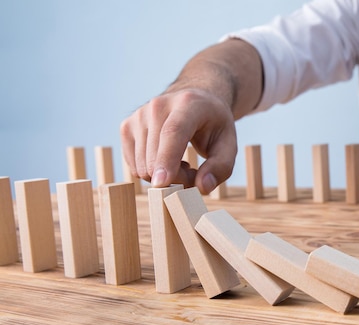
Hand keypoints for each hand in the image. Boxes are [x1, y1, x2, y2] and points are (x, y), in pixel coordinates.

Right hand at [120, 88, 236, 193]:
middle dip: (176, 177)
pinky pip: (134, 166)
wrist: (194, 100)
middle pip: (155, 157)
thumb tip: (202, 187)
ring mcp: (138, 115)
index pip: (172, 133)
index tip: (163, 182)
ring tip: (181, 162)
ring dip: (164, 176)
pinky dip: (151, 171)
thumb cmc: (213, 124)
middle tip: (193, 171)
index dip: (167, 159)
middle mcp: (158, 106)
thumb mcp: (229, 144)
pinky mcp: (126, 127)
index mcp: (188, 104)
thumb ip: (220, 168)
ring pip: (143, 166)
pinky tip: (166, 159)